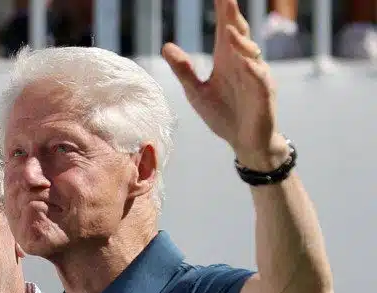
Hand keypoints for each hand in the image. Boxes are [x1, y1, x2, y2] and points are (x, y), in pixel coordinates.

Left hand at [161, 0, 288, 170]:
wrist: (244, 141)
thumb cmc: (223, 114)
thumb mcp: (196, 91)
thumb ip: (184, 69)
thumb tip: (166, 46)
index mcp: (227, 59)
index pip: (225, 29)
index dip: (223, 10)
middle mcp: (243, 62)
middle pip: (239, 34)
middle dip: (233, 16)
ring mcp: (256, 76)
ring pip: (251, 54)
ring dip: (241, 42)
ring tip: (231, 29)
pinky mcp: (264, 94)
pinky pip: (259, 79)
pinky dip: (253, 70)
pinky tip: (245, 62)